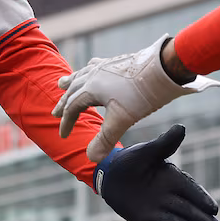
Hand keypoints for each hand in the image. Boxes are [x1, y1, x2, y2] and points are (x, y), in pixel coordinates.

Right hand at [53, 34, 219, 162]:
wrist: (165, 68)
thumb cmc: (141, 94)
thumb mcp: (122, 120)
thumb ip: (105, 139)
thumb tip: (91, 159)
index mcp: (91, 88)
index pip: (72, 107)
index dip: (66, 122)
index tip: (63, 135)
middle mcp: (95, 74)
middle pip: (73, 89)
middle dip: (64, 102)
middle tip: (55, 113)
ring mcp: (106, 65)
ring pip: (82, 74)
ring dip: (72, 82)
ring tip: (62, 84)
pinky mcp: (118, 61)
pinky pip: (96, 65)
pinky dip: (88, 71)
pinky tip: (93, 70)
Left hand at [96, 124, 219, 220]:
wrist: (110, 174)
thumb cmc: (130, 159)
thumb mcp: (147, 151)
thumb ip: (164, 144)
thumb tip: (181, 127)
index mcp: (174, 178)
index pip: (192, 191)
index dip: (203, 199)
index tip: (214, 209)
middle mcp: (170, 196)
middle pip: (191, 210)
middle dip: (204, 220)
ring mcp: (160, 210)